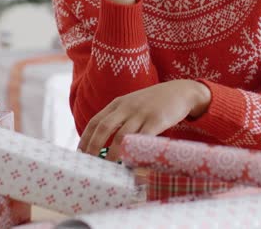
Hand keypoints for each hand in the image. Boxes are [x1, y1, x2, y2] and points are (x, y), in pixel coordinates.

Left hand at [77, 80, 210, 161]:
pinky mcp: (156, 120)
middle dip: (94, 147)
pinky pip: (142, 139)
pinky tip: (129, 162)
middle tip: (89, 164)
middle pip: (104, 127)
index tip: (80, 154)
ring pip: (121, 136)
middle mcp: (128, 107)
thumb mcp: (134, 103)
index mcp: (119, 103)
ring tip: (107, 168)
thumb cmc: (155, 102)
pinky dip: (134, 152)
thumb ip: (120, 116)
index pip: (95, 120)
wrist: (181, 91)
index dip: (86, 138)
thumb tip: (103, 141)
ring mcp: (142, 113)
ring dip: (112, 154)